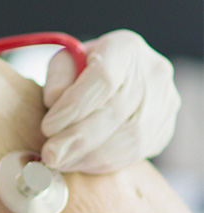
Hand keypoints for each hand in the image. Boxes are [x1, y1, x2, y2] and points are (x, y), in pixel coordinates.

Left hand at [41, 29, 179, 173]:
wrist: (117, 79)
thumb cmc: (83, 68)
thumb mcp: (64, 62)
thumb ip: (58, 77)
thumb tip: (55, 102)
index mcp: (125, 48)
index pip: (103, 78)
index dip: (74, 106)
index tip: (47, 127)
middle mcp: (153, 72)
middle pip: (116, 111)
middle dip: (78, 138)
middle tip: (50, 155)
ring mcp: (165, 102)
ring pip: (129, 136)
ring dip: (90, 155)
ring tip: (61, 162)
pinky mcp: (165, 127)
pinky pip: (137, 151)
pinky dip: (105, 162)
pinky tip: (80, 164)